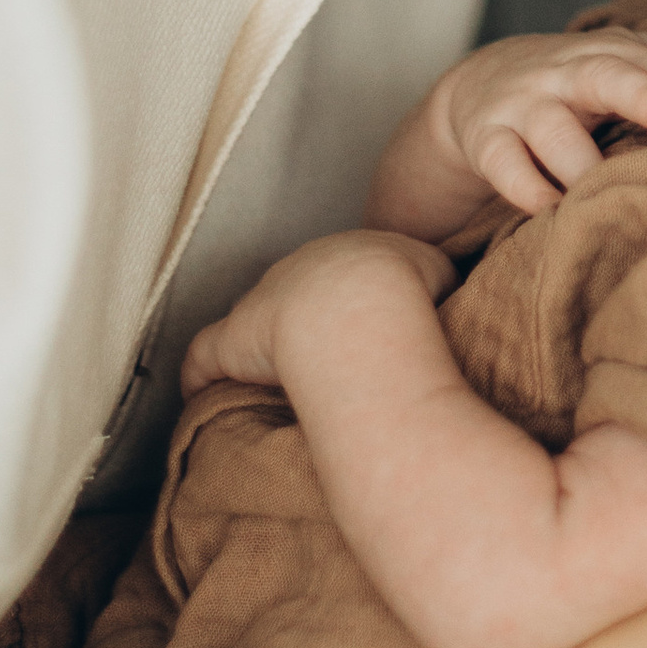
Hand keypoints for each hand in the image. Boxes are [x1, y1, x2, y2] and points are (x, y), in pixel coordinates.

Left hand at [180, 228, 454, 399]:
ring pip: (255, 320)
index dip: (351, 299)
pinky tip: (202, 397)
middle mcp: (300, 266)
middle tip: (323, 356)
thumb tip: (444, 294)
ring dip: (260, 345)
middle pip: (297, 290)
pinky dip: (203, 377)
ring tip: (275, 378)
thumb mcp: (440, 273)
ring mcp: (261, 300)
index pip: (343, 271)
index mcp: (348, 250)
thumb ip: (434, 279)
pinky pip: (205, 359)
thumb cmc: (405, 293)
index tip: (361, 326)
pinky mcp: (230, 341)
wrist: (360, 307)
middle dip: (305, 317)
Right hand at [422, 23, 646, 220]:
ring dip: (581, 161)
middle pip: (605, 75)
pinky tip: (548, 208)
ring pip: (552, 128)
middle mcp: (565, 73)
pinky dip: (523, 186)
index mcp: (607, 54)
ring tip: (606, 191)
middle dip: (642, 94)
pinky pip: (503, 161)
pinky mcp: (486, 138)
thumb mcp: (618, 59)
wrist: (478, 86)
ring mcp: (523, 105)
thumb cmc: (570, 81)